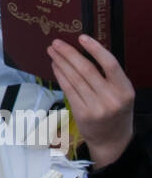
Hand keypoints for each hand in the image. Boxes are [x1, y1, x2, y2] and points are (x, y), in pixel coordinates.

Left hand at [46, 34, 133, 167]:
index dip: (95, 49)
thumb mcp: (121, 93)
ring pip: (74, 79)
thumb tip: (84, 51)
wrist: (112, 140)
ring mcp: (96, 107)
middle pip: (86, 69)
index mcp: (125, 90)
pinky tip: (55, 67)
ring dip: (61, 62)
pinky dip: (60, 76)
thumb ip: (109, 76)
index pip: (110, 64)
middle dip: (68, 53)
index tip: (81, 37)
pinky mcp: (82, 114)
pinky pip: (68, 90)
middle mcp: (112, 98)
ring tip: (52, 52)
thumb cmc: (116, 111)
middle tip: (56, 43)